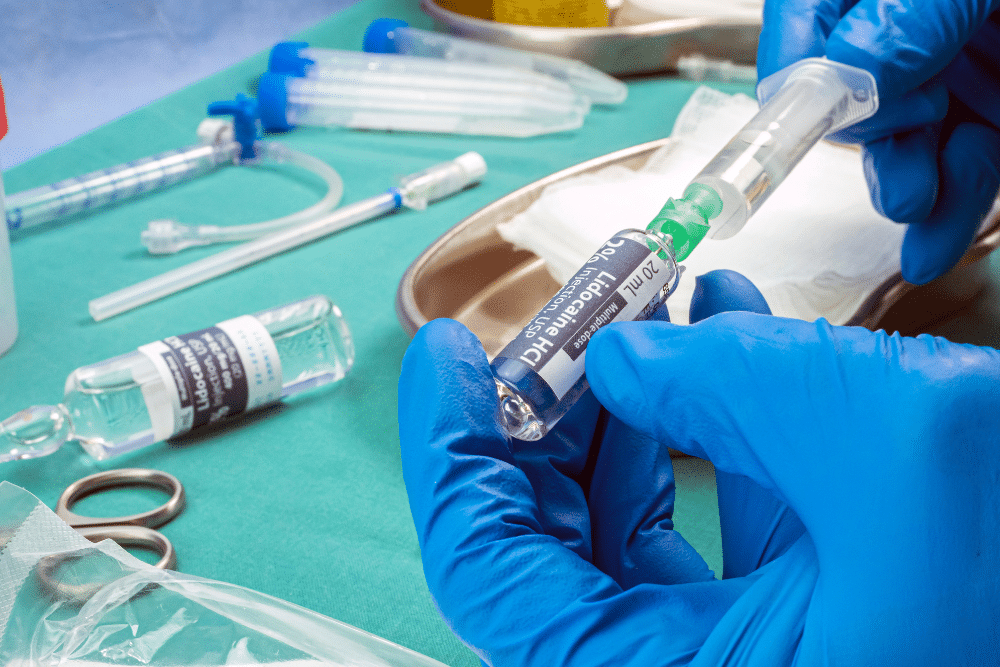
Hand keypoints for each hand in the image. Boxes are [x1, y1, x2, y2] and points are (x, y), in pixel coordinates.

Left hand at [398, 269, 999, 664]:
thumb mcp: (887, 441)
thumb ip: (728, 387)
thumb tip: (621, 357)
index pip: (500, 590)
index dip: (457, 467)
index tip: (450, 357)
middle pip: (553, 552)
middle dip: (540, 428)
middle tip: (547, 327)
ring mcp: (761, 637)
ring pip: (627, 526)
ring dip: (618, 411)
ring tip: (635, 315)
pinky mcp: (810, 591)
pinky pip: (712, 506)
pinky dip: (700, 418)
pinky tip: (717, 328)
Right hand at [758, 0, 999, 283]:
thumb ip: (913, 12)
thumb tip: (853, 65)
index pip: (804, 26)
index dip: (793, 79)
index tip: (792, 122)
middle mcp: (900, 35)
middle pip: (847, 99)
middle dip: (866, 134)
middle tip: (906, 124)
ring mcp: (946, 81)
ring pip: (902, 151)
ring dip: (901, 187)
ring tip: (912, 201)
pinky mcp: (987, 120)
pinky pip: (961, 175)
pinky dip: (948, 218)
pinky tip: (930, 249)